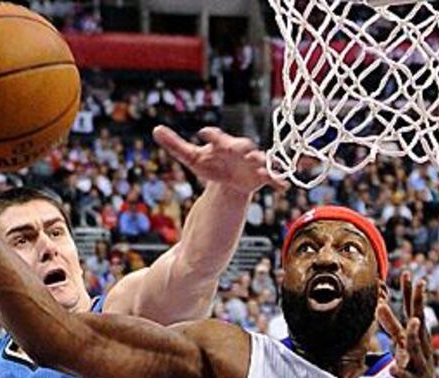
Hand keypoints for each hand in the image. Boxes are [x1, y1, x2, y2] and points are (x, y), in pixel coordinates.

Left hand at [153, 125, 286, 195]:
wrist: (227, 181)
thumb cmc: (211, 165)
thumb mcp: (191, 157)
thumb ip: (175, 144)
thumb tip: (155, 129)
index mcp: (222, 143)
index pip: (216, 137)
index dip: (211, 135)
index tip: (202, 134)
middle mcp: (239, 150)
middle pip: (241, 145)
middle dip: (241, 147)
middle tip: (239, 149)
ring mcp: (253, 162)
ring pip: (260, 160)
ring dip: (263, 163)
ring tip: (263, 167)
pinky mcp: (262, 176)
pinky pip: (273, 177)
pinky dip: (279, 180)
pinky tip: (283, 186)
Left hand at [377, 272, 437, 377]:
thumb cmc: (411, 366)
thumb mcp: (401, 343)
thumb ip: (391, 325)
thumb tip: (380, 304)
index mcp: (417, 336)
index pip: (414, 310)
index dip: (411, 292)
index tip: (407, 273)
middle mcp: (420, 346)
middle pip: (419, 321)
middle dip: (419, 303)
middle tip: (418, 284)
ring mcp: (418, 363)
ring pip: (415, 347)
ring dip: (413, 334)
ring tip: (413, 321)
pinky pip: (404, 376)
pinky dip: (399, 371)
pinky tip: (394, 369)